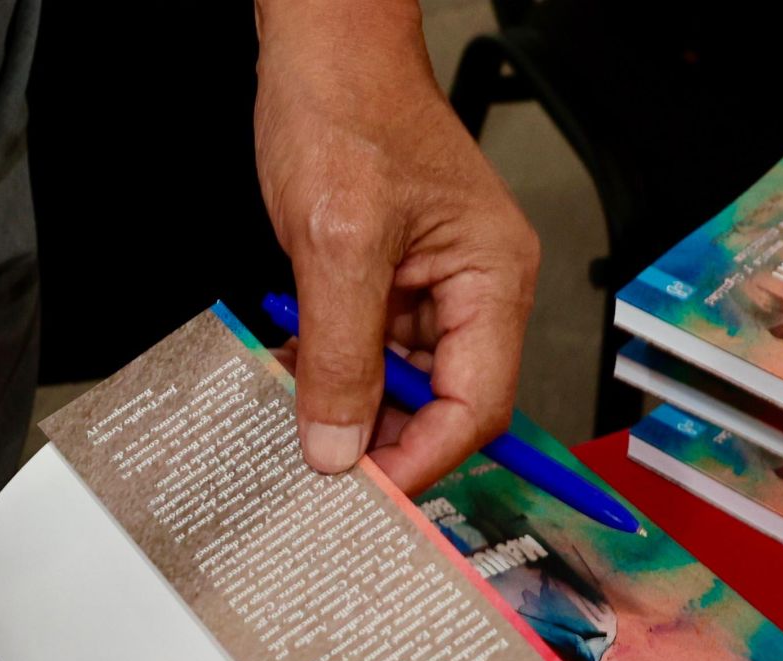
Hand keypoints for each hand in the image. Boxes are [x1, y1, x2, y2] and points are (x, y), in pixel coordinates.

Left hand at [254, 4, 539, 493]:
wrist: (319, 48)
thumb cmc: (348, 109)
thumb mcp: (336, 241)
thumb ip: (340, 354)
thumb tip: (338, 447)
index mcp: (493, 279)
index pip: (478, 406)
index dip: (423, 459)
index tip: (364, 489)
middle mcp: (473, 290)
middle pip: (442, 405)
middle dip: (382, 438)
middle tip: (319, 466)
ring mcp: (429, 288)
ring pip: (398, 386)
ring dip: (345, 406)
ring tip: (294, 415)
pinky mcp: (386, 282)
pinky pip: (366, 351)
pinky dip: (327, 371)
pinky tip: (289, 374)